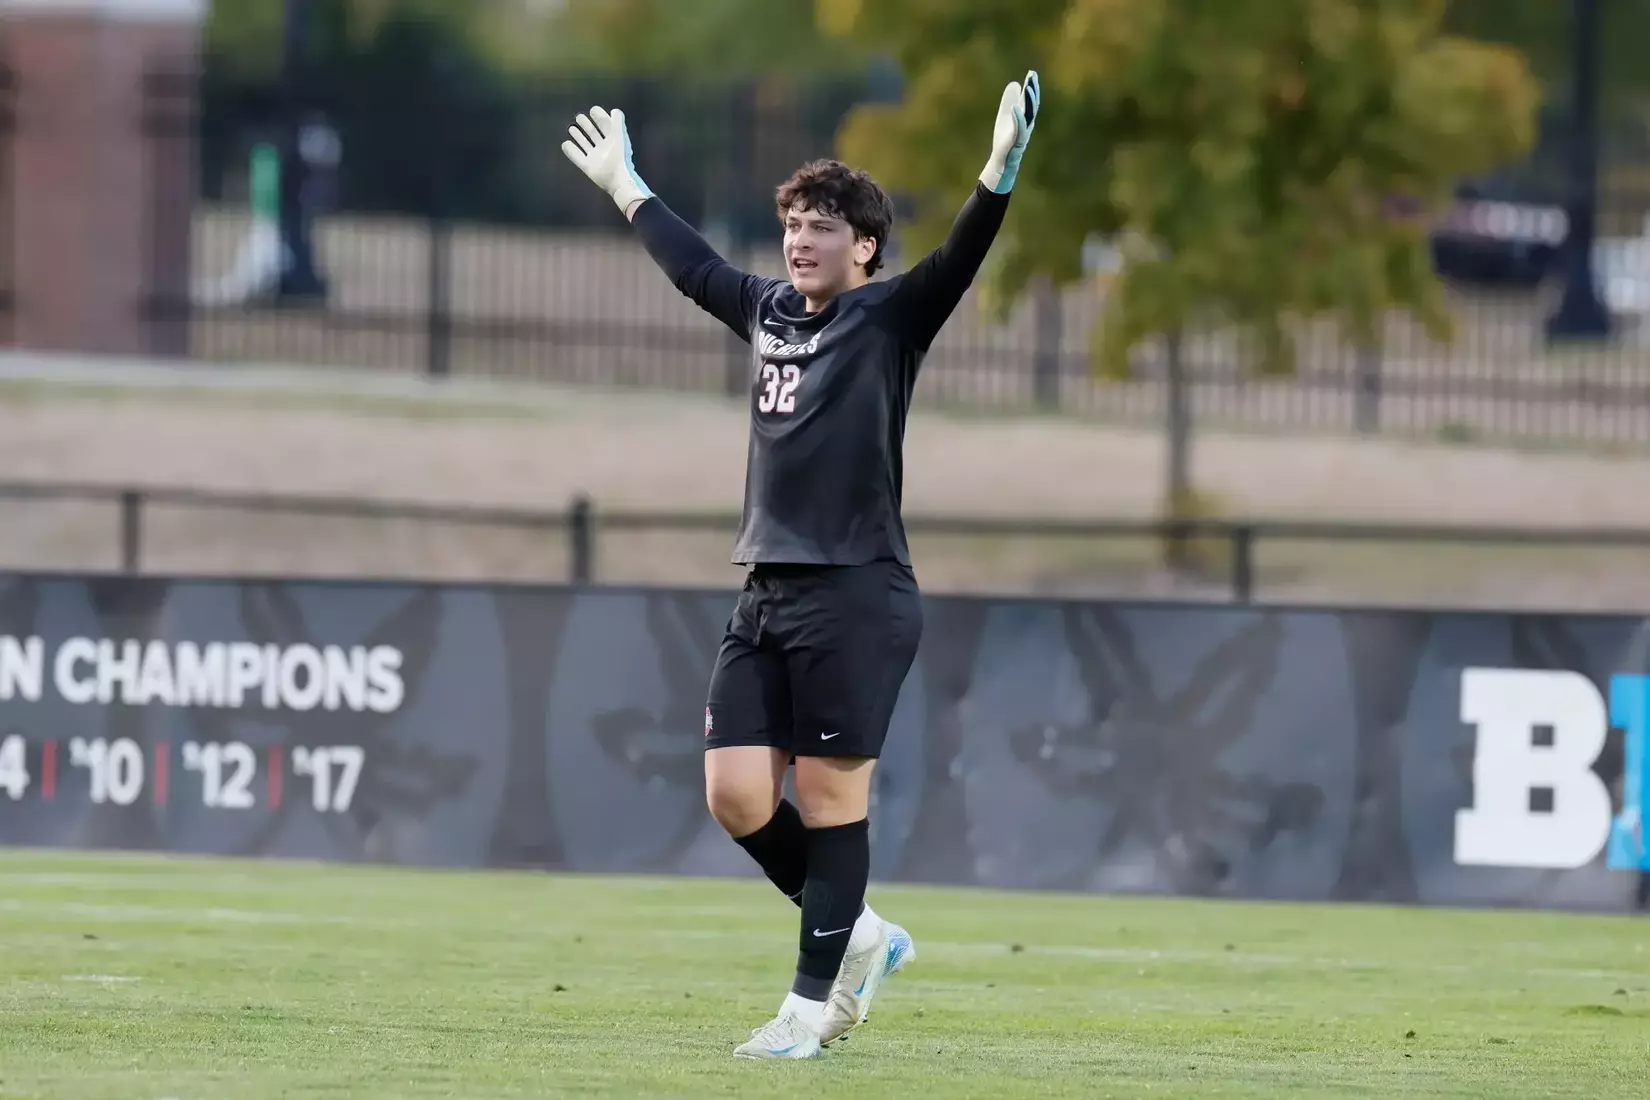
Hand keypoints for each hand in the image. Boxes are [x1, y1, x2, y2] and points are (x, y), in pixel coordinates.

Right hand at [561, 106, 653, 215]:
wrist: (617, 179)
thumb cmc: (620, 155)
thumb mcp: (620, 135)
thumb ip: (618, 121)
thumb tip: (614, 111)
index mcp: (613, 140)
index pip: (606, 126)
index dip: (600, 118)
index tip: (593, 110)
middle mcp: (604, 148)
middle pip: (594, 134)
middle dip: (587, 125)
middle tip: (579, 117)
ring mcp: (595, 158)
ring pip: (585, 144)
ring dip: (578, 136)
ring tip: (571, 127)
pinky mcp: (587, 167)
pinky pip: (577, 157)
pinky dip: (571, 150)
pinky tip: (565, 143)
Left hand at [981, 70, 1039, 193]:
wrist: (1001, 162)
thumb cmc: (1005, 140)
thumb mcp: (1005, 116)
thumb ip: (1009, 101)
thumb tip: (1015, 83)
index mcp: (1025, 118)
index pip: (1030, 100)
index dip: (1032, 87)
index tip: (1032, 73)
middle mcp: (1027, 124)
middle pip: (1033, 105)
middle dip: (1033, 91)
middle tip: (1032, 76)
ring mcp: (1023, 133)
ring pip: (1029, 115)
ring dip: (1029, 101)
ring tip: (1028, 87)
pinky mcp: (1016, 142)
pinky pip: (1019, 128)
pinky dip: (1018, 117)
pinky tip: (1014, 107)